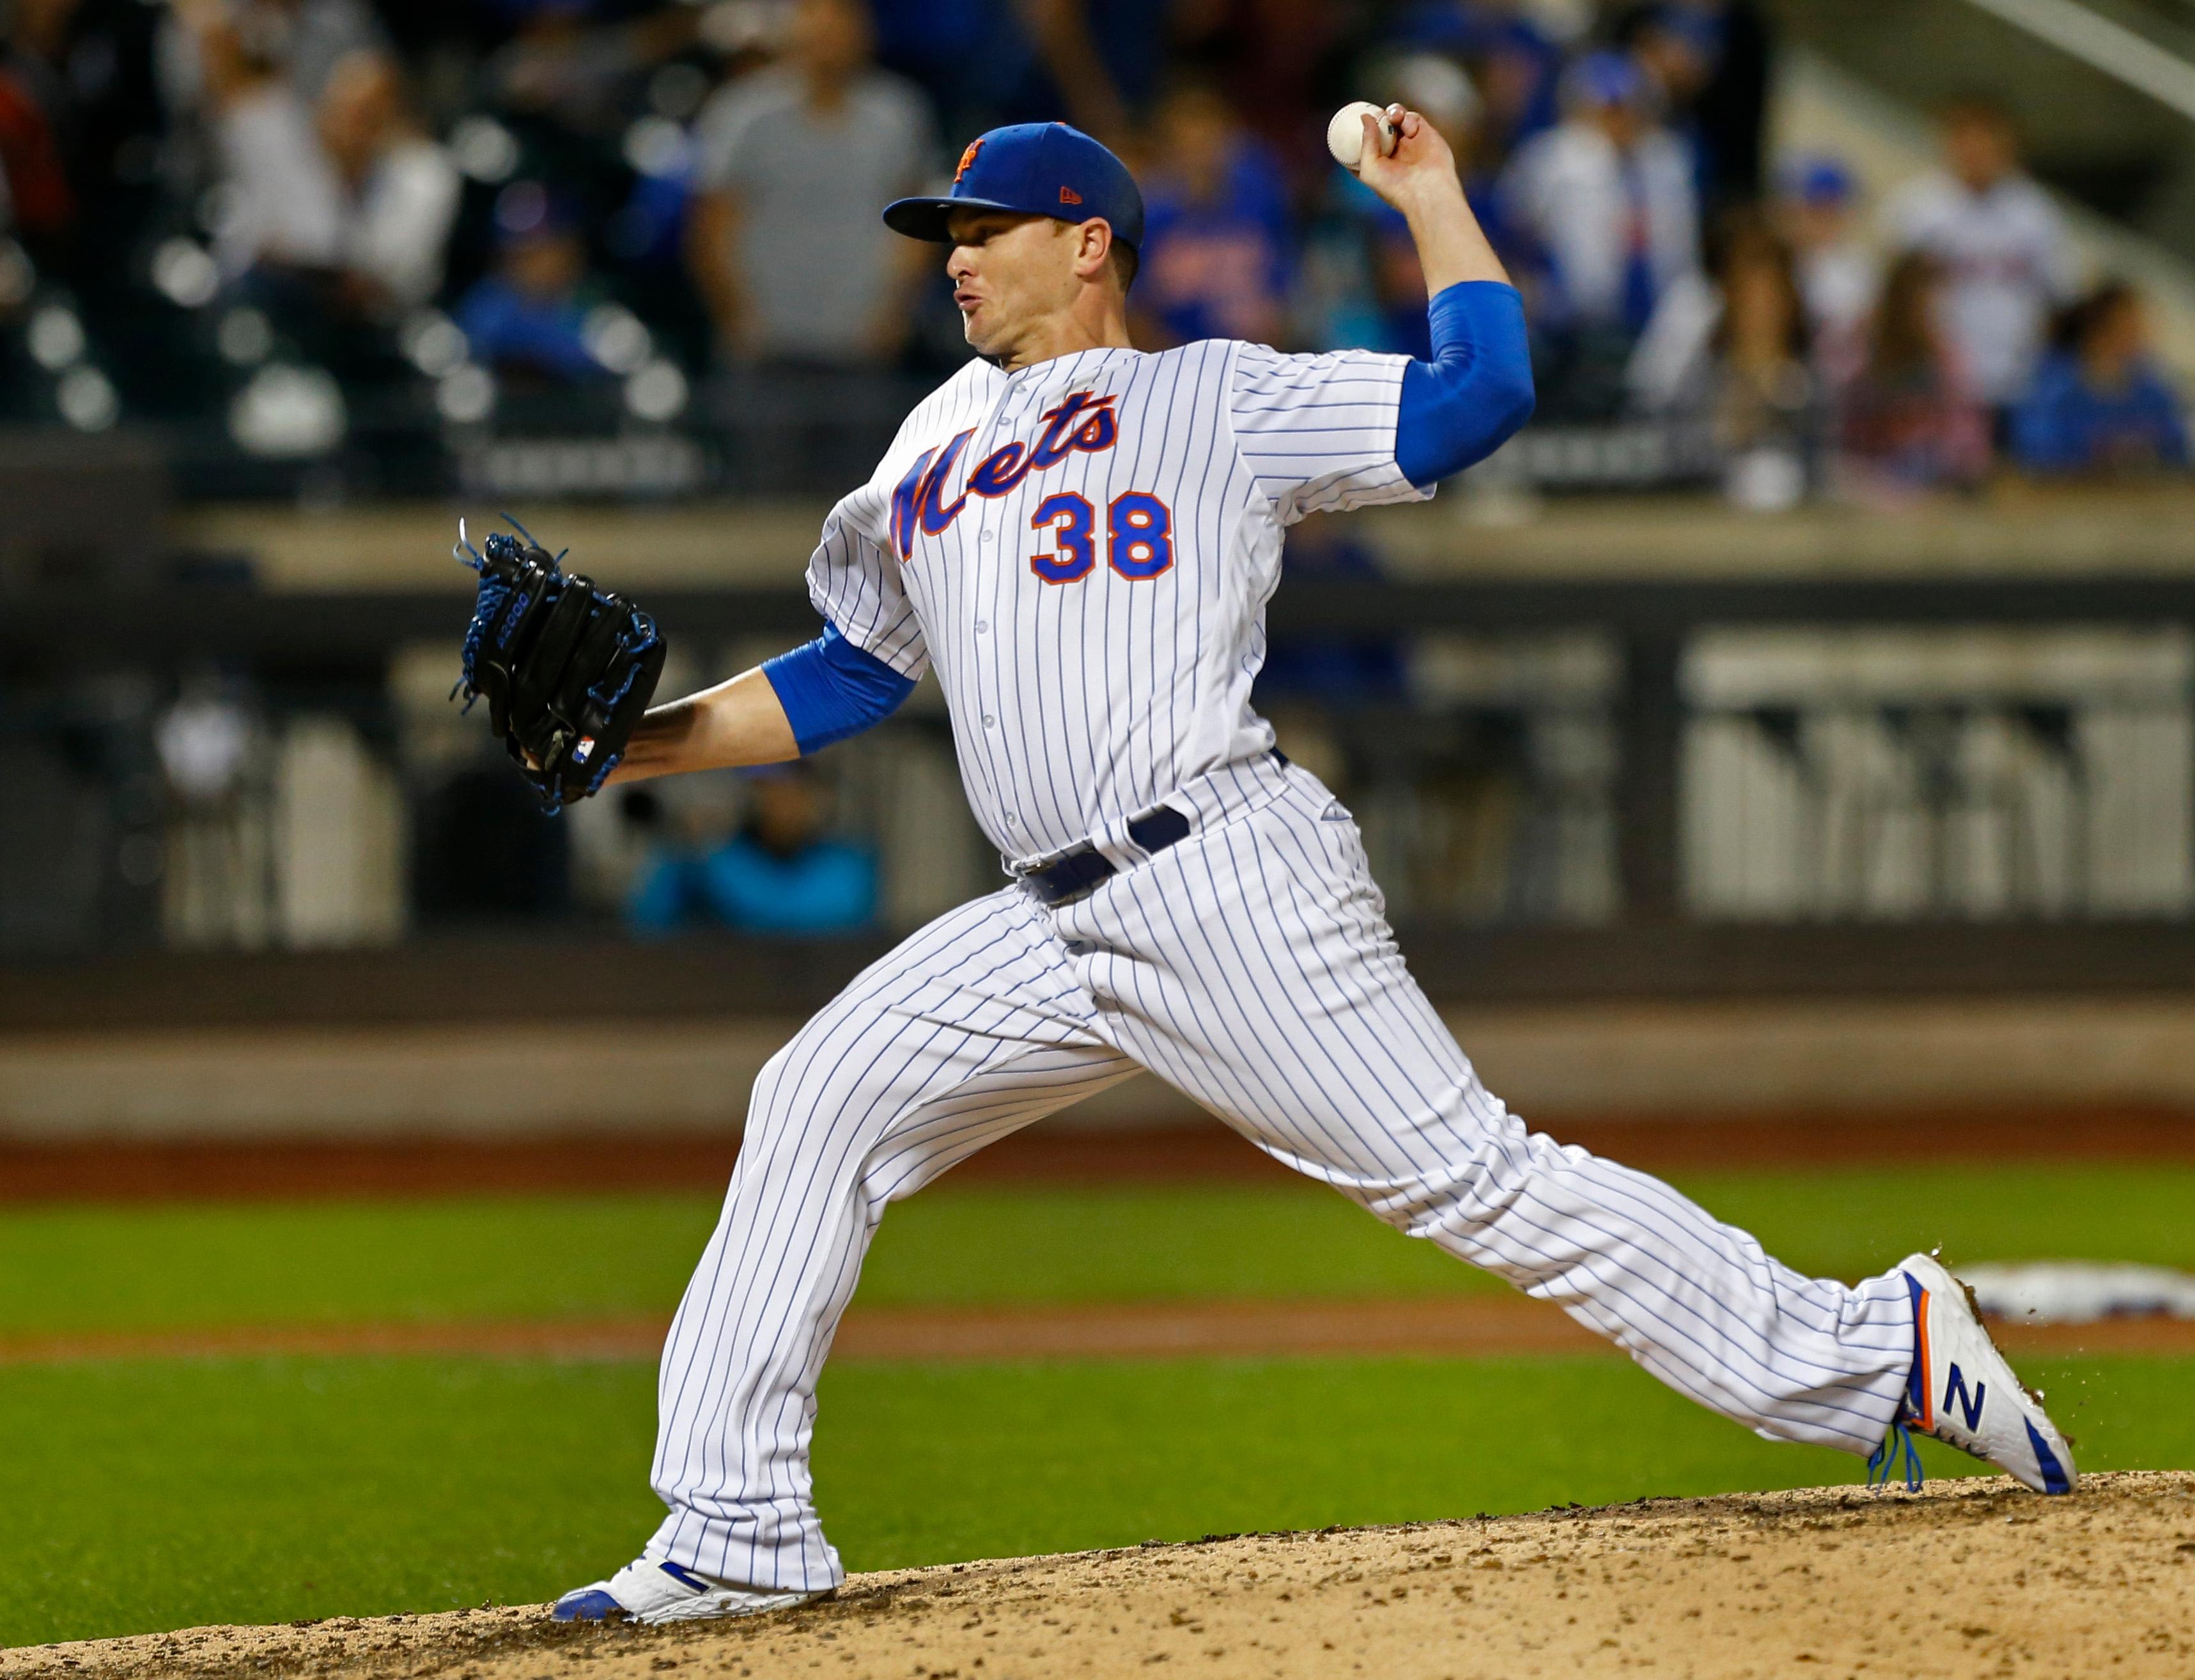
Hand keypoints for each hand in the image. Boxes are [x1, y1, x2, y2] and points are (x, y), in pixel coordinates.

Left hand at [1354, 105, 1464, 220]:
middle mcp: (1395, 153)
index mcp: (1380, 165)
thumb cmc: (1396, 188)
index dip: (1360, 134)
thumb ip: (1366, 142)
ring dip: (1392, 113)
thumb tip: (1365, 117)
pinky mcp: (1426, 135)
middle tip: (1374, 115)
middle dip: (1377, 119)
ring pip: (1397, 119)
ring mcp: (1411, 143)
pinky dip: (1408, 118)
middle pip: (1382, 128)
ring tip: (1391, 118)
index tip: (1352, 124)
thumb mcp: (1369, 169)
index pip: (1367, 145)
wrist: (1428, 190)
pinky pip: (1413, 118)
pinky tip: (1409, 131)